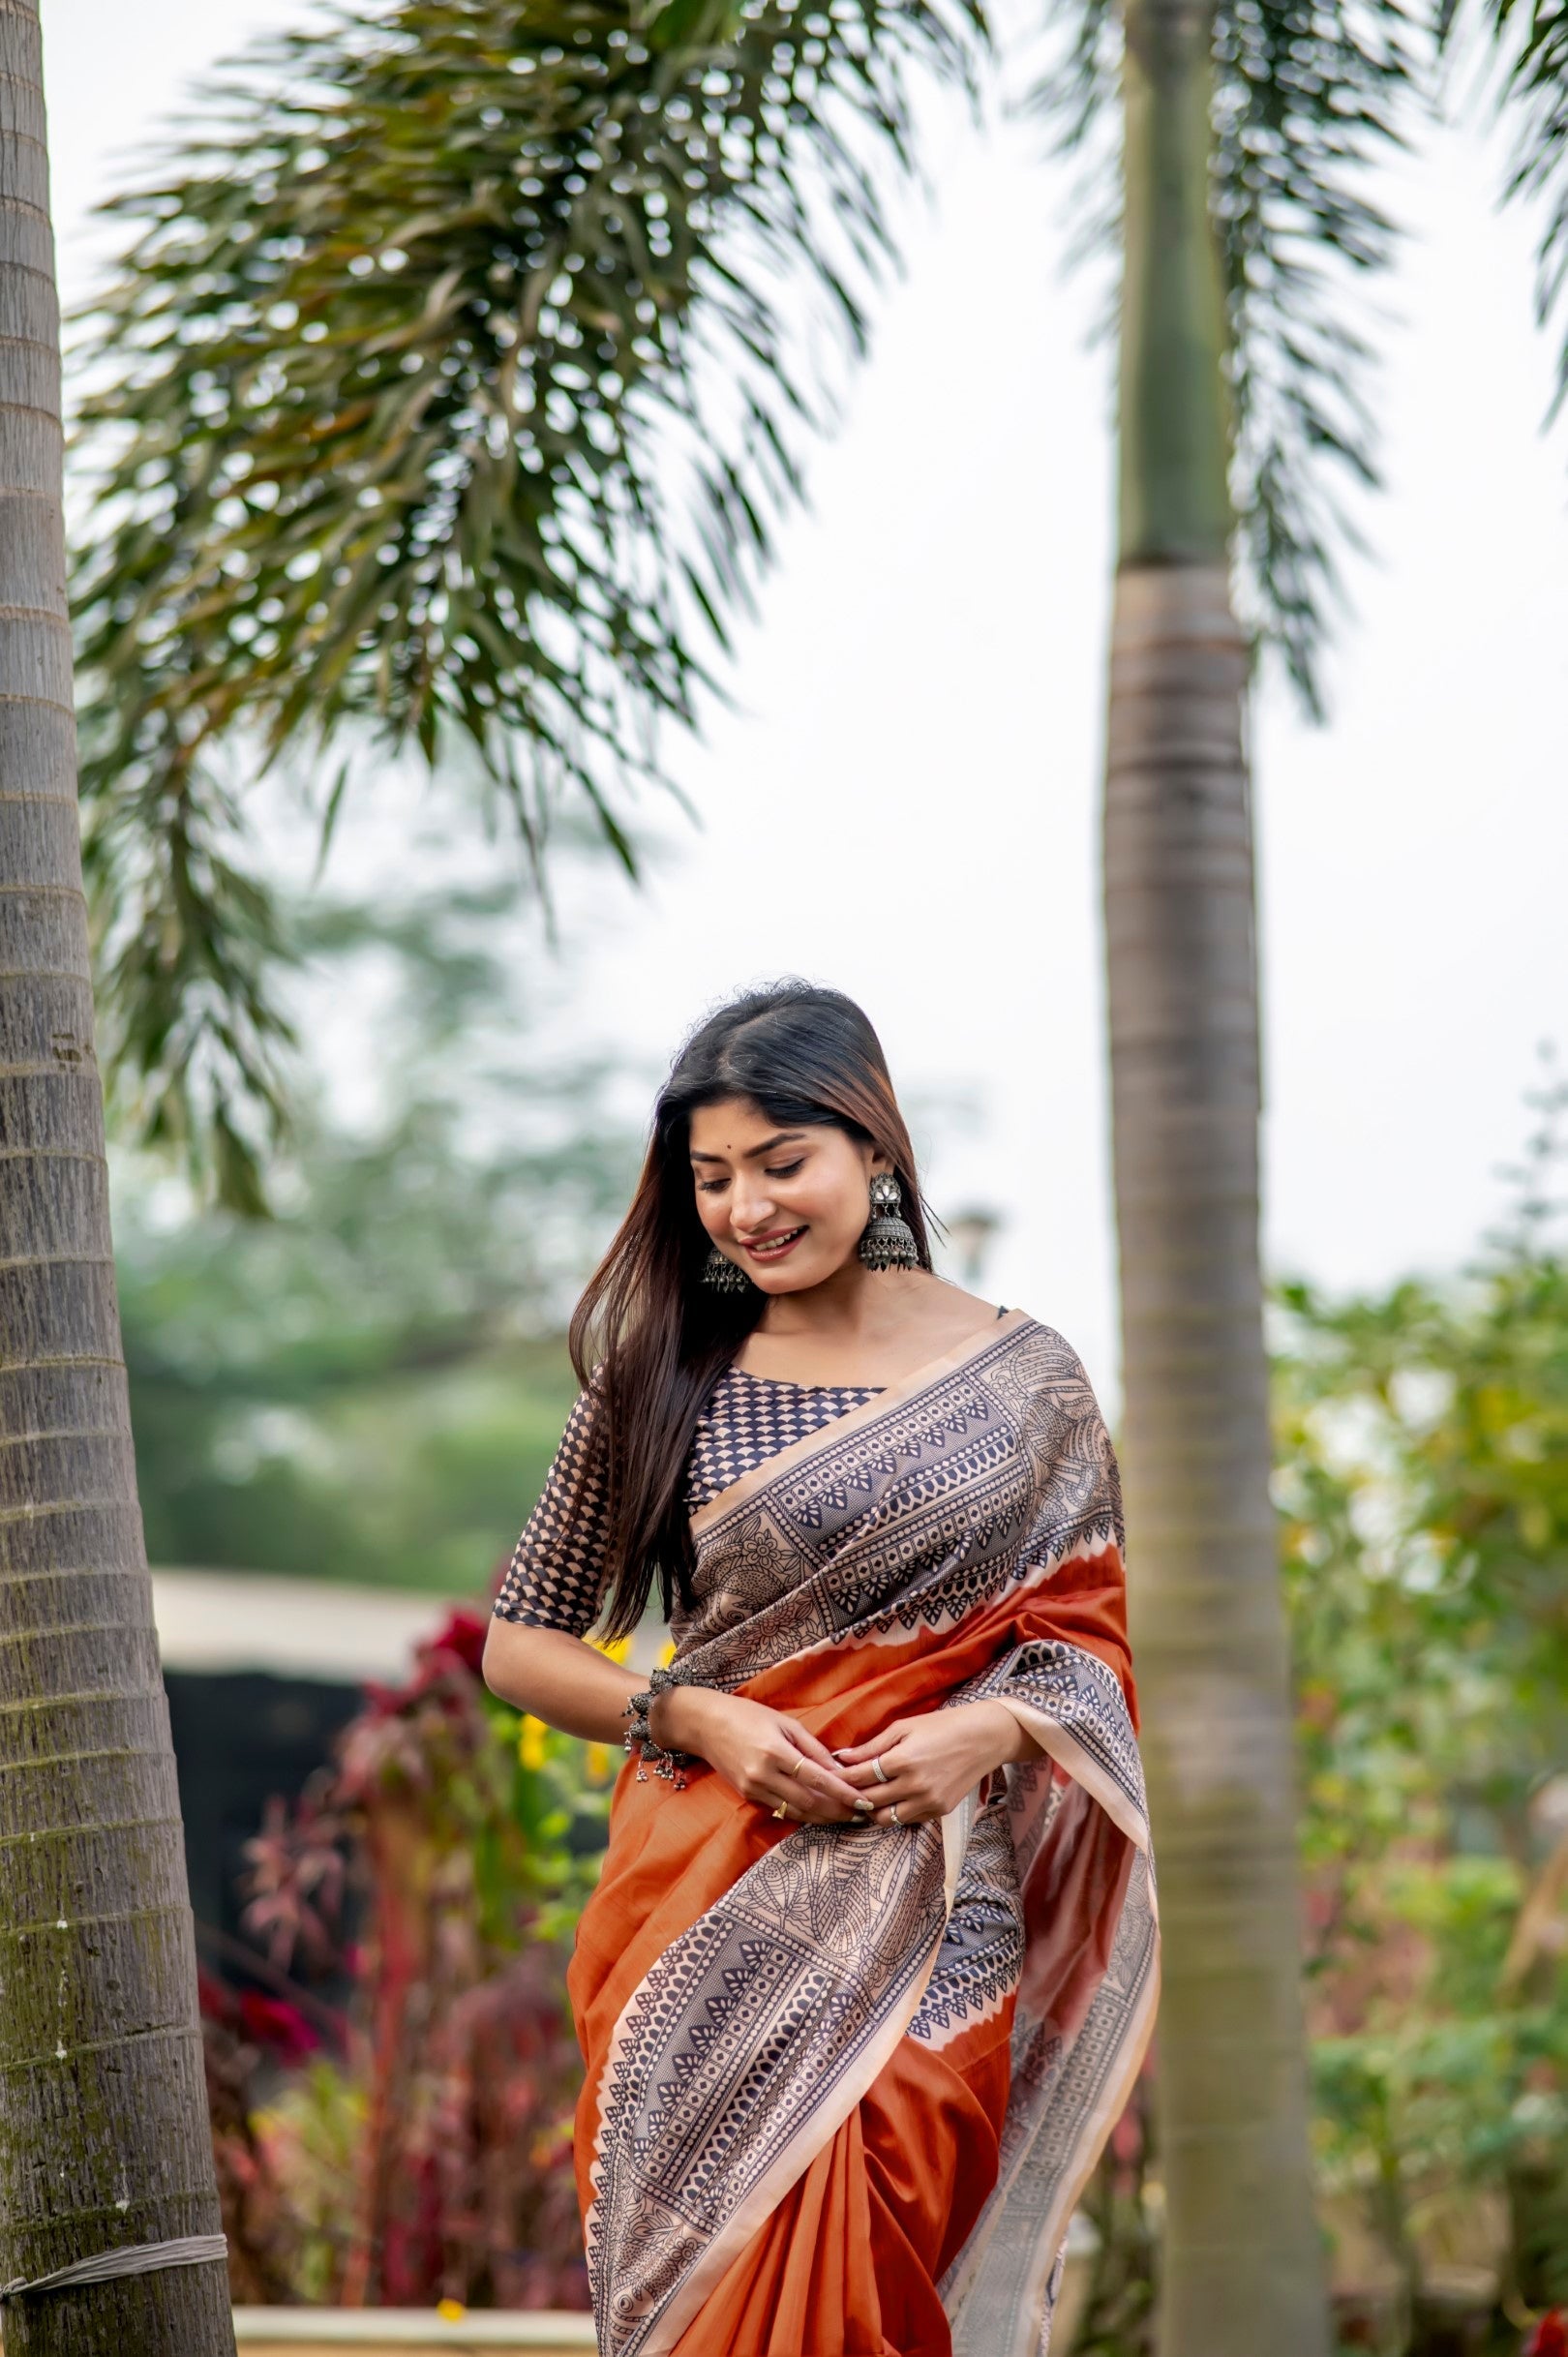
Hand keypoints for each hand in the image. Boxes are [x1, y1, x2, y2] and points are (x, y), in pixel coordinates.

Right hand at [652, 1687, 867, 1823]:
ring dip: (823, 1817)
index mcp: (775, 1751)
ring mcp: (753, 1788)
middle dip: (838, 1811)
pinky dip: (803, 1813)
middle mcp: (763, 1774)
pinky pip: (780, 1809)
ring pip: (796, 1811)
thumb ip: (813, 1747)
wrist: (706, 1724)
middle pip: (809, 1802)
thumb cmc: (748, 1716)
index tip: (863, 1801)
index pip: (817, 1778)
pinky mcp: (747, 1795)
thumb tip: (839, 1768)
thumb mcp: (785, 1723)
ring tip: (846, 1817)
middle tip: (861, 1814)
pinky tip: (820, 1812)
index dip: (843, 1793)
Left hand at [836, 1701, 1038, 1826]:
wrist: (984, 1738)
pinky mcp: (939, 1811)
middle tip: (838, 1790)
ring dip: (871, 1810)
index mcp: (902, 1760)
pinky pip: (907, 1820)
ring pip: (885, 1819)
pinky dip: (894, 1813)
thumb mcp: (904, 1727)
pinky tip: (889, 1800)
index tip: (827, 1775)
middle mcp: (914, 1786)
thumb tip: (843, 1757)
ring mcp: (928, 1802)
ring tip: (864, 1798)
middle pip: (868, 1800)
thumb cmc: (942, 1726)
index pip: (860, 1777)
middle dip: (850, 1795)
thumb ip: (872, 1746)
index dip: (840, 1777)